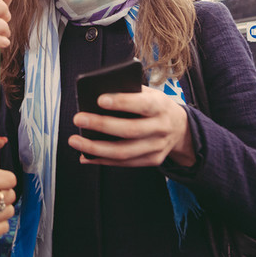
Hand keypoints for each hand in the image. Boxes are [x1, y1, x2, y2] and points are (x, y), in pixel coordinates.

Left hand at [67, 85, 195, 167]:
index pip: (142, 104)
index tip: (99, 99)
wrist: (180, 128)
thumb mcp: (149, 93)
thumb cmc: (154, 105)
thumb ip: (129, 92)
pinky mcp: (152, 160)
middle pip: (130, 130)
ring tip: (75, 141)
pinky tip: (85, 156)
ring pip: (124, 152)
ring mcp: (157, 147)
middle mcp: (161, 128)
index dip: (122, 102)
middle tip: (78, 118)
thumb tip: (96, 95)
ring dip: (96, 148)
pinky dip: (102, 160)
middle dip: (101, 125)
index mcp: (161, 106)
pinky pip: (124, 163)